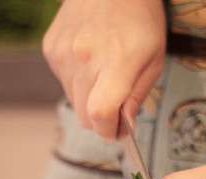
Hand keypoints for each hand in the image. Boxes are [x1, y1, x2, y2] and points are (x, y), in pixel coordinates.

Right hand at [43, 0, 165, 138]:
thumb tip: (124, 125)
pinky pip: (62, 81)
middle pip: (84, 115)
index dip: (108, 130)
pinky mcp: (51, 49)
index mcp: (115, 63)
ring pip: (73, 100)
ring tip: (103, 72)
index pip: (99, 115)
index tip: (117, 131)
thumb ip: (137, 96)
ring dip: (88, 97)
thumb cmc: (139, 19)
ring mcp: (63, 54)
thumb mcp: (154, 59)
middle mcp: (84, 60)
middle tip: (115, 106)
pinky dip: (76, 79)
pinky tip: (89, 58)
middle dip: (101, 119)